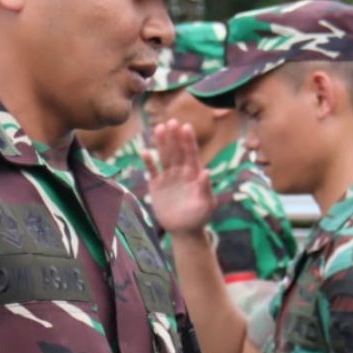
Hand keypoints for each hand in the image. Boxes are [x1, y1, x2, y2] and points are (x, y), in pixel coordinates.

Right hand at [143, 119, 217, 233]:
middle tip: (171, 121)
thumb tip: (206, 171)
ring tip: (159, 128)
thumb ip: (206, 188)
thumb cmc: (200, 217)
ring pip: (164, 157)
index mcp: (195, 173)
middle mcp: (181, 172)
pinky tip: (145, 152)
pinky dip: (149, 162)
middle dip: (174, 137)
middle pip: (177, 151)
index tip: (186, 126)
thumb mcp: (206, 204)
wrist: (184, 231)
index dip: (189, 141)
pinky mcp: (157, 185)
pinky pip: (152, 171)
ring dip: (162, 143)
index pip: (192, 154)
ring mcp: (169, 177)